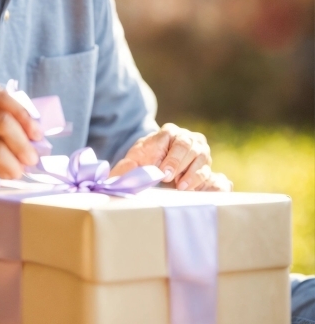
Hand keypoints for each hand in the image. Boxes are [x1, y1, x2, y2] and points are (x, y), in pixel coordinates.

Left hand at [110, 123, 230, 191]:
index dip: (169, 156)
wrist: (160, 166)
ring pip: (202, 158)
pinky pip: (210, 173)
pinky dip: (202, 182)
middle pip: (189, 146)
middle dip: (179, 164)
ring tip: (181, 187)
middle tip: (170, 179)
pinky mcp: (207, 166)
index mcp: (169, 132)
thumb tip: (114, 180)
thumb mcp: (134, 161)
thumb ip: (125, 168)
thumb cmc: (146, 161)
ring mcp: (200, 151)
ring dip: (193, 174)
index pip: (171, 136)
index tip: (163, 173)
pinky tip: (192, 190)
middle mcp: (187, 138)